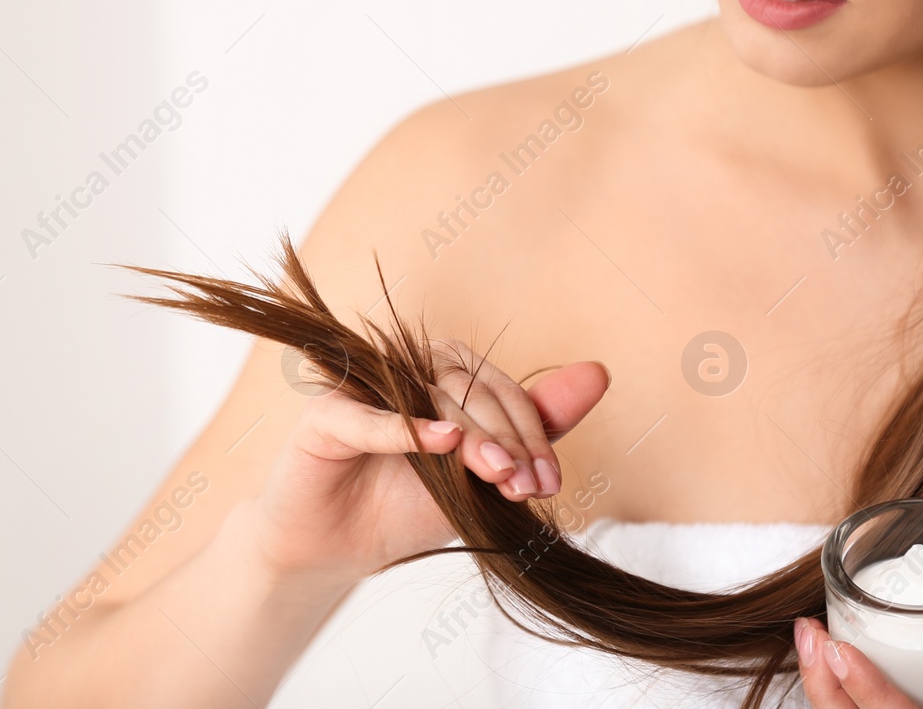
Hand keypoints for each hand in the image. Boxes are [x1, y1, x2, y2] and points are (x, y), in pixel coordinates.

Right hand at [238, 336, 610, 584]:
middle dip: (505, 436)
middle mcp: (405, 369)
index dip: (529, 430)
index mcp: (444, 374)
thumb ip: (535, 426)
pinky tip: (444, 443)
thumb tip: (598, 374)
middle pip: (468, 387)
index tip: (549, 481)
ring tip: (497, 474)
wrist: (336, 551)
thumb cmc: (406, 508)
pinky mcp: (324, 414)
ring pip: (427, 395)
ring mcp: (363, 387)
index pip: (498, 389)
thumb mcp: (482, 476)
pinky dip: (407, 427)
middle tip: (526, 484)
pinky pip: (369, 415)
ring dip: (470, 434)